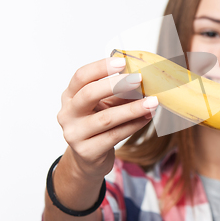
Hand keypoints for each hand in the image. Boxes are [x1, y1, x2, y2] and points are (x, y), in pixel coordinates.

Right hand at [57, 57, 158, 179]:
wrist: (88, 158)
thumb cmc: (98, 125)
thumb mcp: (103, 105)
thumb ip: (117, 92)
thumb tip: (143, 79)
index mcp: (70, 96)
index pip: (81, 76)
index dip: (101, 67)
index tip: (122, 62)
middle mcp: (67, 114)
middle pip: (89, 94)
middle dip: (116, 85)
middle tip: (138, 79)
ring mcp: (75, 134)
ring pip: (106, 118)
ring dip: (133, 108)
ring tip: (152, 102)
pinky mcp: (87, 151)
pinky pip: (115, 136)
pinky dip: (134, 125)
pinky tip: (147, 117)